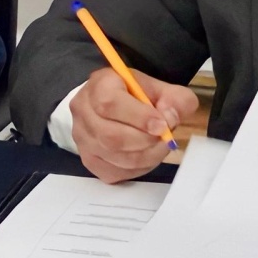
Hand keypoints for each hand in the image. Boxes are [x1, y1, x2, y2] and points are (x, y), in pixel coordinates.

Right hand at [68, 65, 199, 182]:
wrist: (115, 105)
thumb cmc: (135, 96)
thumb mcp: (161, 88)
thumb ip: (174, 98)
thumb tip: (170, 117)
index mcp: (99, 85)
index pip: (110, 103)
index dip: (139, 117)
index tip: (162, 125)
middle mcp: (83, 111)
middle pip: (111, 136)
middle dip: (146, 141)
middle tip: (165, 138)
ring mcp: (82, 138)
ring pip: (114, 157)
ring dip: (146, 156)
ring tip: (159, 146)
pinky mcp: (89, 160)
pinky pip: (114, 172)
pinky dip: (137, 168)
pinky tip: (145, 155)